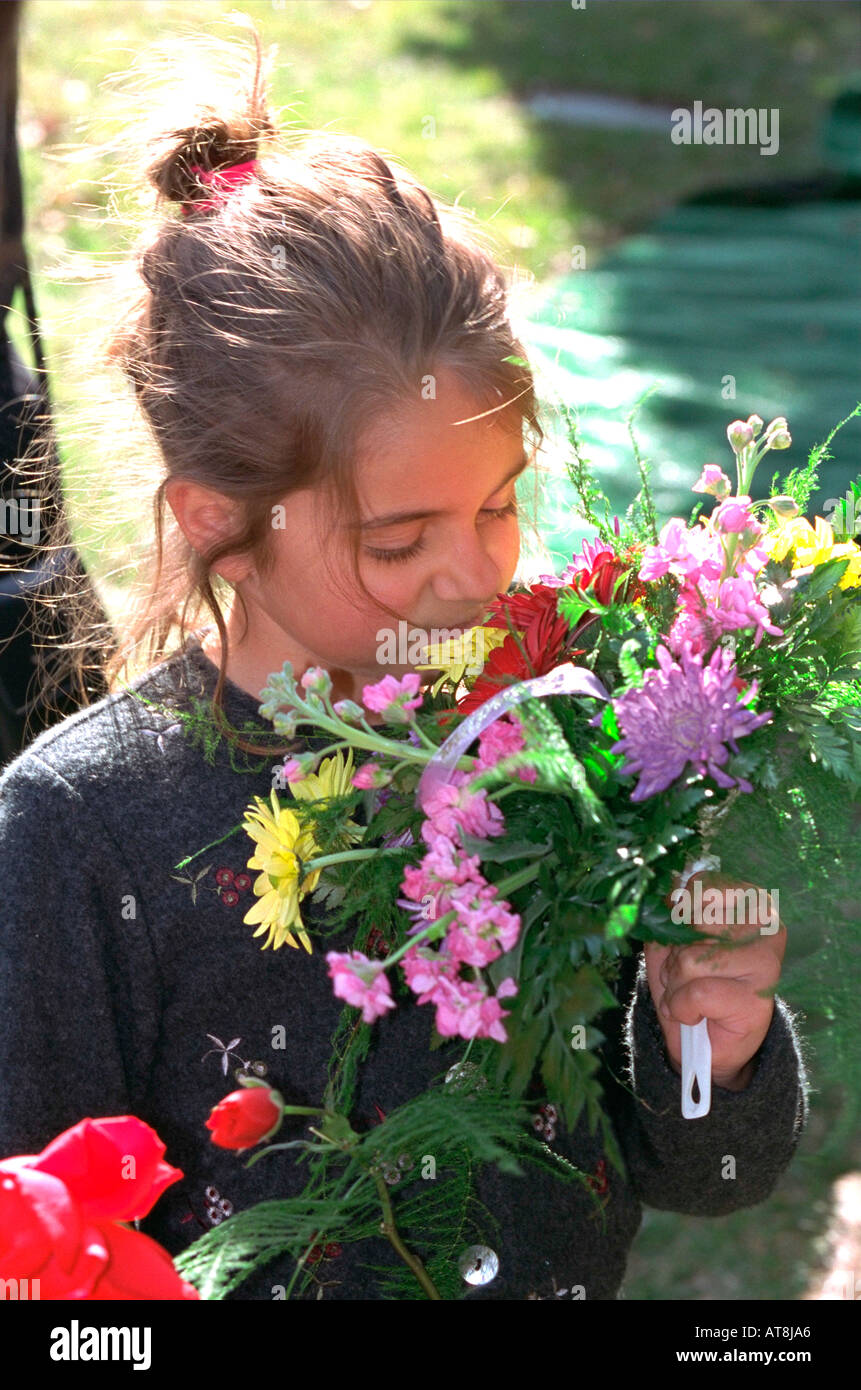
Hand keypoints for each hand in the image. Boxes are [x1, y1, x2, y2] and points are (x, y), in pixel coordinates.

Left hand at [644, 872, 785, 1089]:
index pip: (700, 886)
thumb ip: (668, 911)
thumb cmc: (690, 982)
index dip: (678, 917)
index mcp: (748, 899)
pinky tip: (696, 1015)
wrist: (703, 1043)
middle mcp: (766, 924)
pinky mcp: (758, 999)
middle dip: (674, 957)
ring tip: (691, 996)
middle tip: (687, 977)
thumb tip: (664, 894)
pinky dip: (683, 1008)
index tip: (686, 941)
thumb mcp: (670, 938)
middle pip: (692, 926)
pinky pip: (698, 993)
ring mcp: (766, 961)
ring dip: (676, 986)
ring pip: (691, 960)